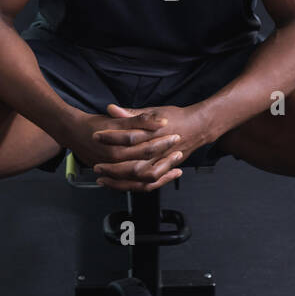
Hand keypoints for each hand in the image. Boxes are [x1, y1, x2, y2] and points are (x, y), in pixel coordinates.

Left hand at [79, 104, 208, 191]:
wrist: (198, 127)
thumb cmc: (176, 117)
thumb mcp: (153, 111)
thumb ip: (131, 113)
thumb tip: (112, 108)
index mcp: (154, 133)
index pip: (128, 137)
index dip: (110, 138)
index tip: (95, 137)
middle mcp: (158, 150)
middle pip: (132, 163)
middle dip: (112, 167)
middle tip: (96, 166)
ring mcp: (163, 162)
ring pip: (139, 178)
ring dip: (120, 181)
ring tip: (103, 180)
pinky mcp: (165, 169)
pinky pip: (149, 184)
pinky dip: (133, 187)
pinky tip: (120, 186)